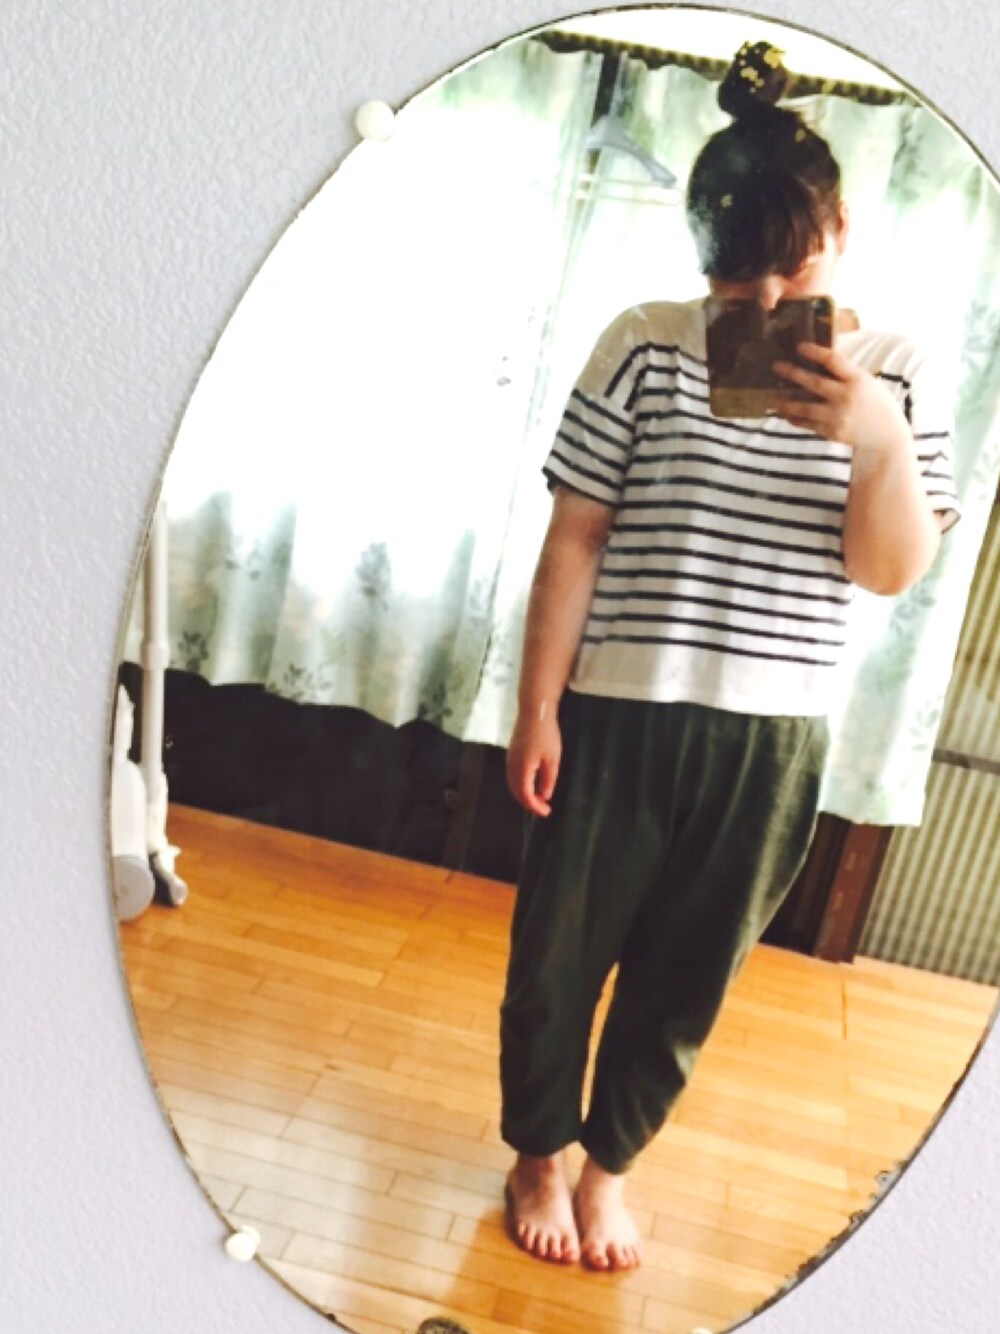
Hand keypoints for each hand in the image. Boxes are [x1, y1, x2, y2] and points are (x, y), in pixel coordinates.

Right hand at [506, 710, 560, 816]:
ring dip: (524, 794)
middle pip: (516, 792)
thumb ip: (548, 780)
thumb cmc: (546, 735)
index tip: (546, 812)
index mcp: (522, 769)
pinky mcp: (510, 754)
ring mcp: (509, 759)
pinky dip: (520, 785)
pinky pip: (512, 776)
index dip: (535, 806)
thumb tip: (544, 796)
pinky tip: (531, 784)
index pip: (525, 795)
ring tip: (538, 798)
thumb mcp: (552, 759)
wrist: (534, 712)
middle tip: (543, 808)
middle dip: (529, 803)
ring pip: (513, 784)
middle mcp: (512, 766)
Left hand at [771, 342, 911, 454]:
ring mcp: (837, 416)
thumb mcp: (867, 383)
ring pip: (804, 408)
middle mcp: (845, 397)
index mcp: (857, 380)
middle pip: (814, 383)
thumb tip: (820, 359)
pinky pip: (807, 424)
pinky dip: (794, 418)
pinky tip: (784, 413)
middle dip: (792, 374)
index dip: (815, 352)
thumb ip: (846, 374)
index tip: (799, 346)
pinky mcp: (831, 432)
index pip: (833, 361)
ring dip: (784, 402)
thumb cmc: (876, 404)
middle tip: (776, 366)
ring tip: (769, 397)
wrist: (887, 436)